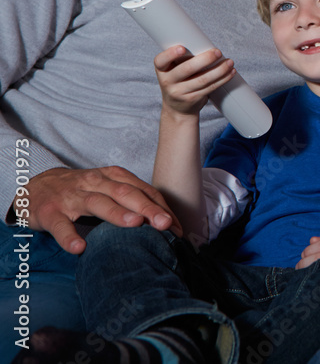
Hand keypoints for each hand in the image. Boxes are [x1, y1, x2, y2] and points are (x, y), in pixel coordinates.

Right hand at [21, 166, 179, 253]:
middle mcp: (94, 183)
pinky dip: (69, 236)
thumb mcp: (108, 188)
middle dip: (147, 208)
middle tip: (166, 223)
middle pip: (125, 193)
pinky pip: (60, 225)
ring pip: (97, 203)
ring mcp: (71, 197)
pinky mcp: (50, 212)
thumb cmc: (81, 190)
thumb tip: (165, 222)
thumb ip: (132, 200)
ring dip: (117, 214)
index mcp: (112, 177)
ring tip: (135, 225)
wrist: (35, 186)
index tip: (177, 227)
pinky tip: (79, 248)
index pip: (142, 190)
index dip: (161, 207)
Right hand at [154, 46, 234, 115]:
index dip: (170, 54)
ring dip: (219, 70)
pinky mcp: (193, 99)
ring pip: (202, 80)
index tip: (182, 48)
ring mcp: (179, 92)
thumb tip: (208, 45)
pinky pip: (210, 88)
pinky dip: (222, 79)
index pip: (160, 61)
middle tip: (217, 52)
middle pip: (186, 69)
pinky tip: (230, 72)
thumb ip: (183, 59)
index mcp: (161, 69)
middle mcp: (167, 81)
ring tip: (229, 62)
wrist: (178, 108)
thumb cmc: (179, 81)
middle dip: (204, 59)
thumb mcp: (173, 70)